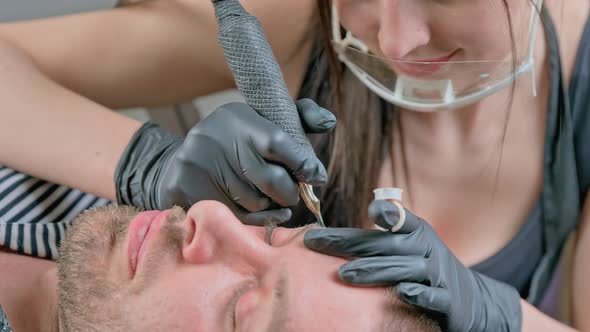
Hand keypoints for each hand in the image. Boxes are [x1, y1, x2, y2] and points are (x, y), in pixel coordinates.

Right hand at [115, 99, 334, 224]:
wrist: (186, 161)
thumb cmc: (238, 143)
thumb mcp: (265, 123)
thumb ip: (299, 120)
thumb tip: (329, 122)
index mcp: (238, 117)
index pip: (278, 143)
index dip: (303, 164)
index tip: (316, 176)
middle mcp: (214, 137)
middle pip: (271, 179)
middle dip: (290, 192)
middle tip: (292, 194)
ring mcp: (197, 163)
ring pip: (256, 203)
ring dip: (271, 206)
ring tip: (267, 198)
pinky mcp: (184, 189)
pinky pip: (235, 216)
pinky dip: (258, 220)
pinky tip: (263, 213)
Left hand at [304, 200, 521, 331]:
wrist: (471, 300)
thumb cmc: (425, 268)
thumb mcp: (409, 245)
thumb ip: (380, 236)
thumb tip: (342, 225)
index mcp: (416, 232)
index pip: (392, 221)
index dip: (381, 214)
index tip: (369, 210)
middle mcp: (426, 249)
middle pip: (386, 244)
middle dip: (349, 244)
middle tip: (316, 243)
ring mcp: (437, 275)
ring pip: (403, 270)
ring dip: (373, 271)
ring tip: (344, 274)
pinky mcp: (448, 300)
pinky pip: (431, 296)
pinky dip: (418, 293)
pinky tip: (402, 292)